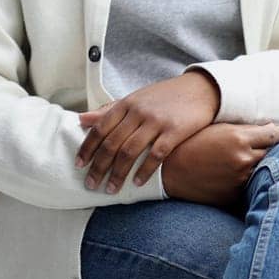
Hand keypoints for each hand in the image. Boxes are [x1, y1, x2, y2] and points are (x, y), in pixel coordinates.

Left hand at [76, 71, 220, 193]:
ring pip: (130, 151)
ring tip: (111, 189)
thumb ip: (108, 111)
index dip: (87, 148)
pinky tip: (138, 183)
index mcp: (126, 104)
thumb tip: (81, 119)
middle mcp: (137, 112)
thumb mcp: (134, 99)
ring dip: (118, 173)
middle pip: (112, 143)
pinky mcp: (174, 131)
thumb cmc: (163, 97)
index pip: (100, 128)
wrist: (199, 89)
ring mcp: (156, 121)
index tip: (79, 165)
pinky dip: (145, 171)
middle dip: (99, 166)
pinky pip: (156, 155)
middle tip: (91, 183)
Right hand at [161, 122, 278, 206]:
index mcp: (239, 138)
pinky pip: (249, 187)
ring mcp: (239, 179)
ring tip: (247, 162)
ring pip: (263, 172)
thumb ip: (246, 129)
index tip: (277, 134)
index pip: (275, 134)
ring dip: (261, 167)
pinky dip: (247, 182)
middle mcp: (243, 159)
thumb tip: (273, 129)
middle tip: (266, 148)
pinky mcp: (234, 195)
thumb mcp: (216, 129)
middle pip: (273, 154)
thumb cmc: (190, 144)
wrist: (168, 171)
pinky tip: (234, 176)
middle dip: (272, 150)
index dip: (277, 134)